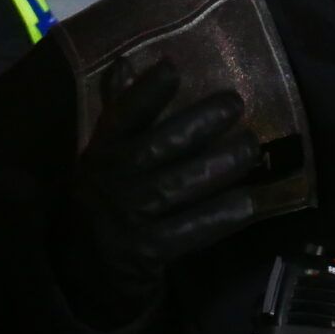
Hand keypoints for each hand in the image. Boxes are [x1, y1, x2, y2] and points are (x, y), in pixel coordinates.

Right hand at [61, 58, 264, 319]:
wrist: (85, 273)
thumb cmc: (105, 200)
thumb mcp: (104, 155)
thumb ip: (120, 110)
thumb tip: (126, 60)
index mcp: (101, 152)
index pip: (122, 116)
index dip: (145, 92)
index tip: (172, 67)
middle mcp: (113, 181)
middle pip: (158, 147)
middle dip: (197, 123)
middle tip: (235, 102)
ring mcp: (129, 217)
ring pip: (178, 185)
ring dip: (218, 165)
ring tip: (250, 147)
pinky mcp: (148, 251)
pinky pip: (191, 229)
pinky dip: (220, 216)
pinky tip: (248, 202)